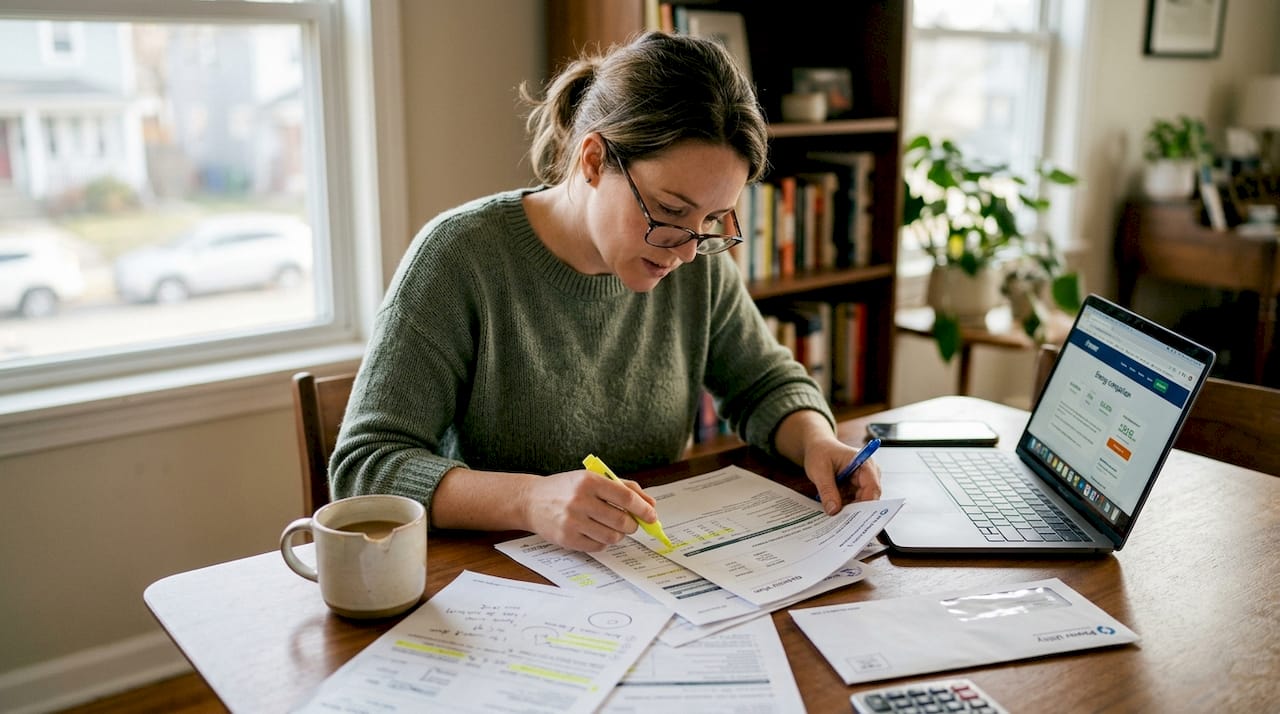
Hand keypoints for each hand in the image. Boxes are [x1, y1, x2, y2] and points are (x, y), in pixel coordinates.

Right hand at [522, 469, 657, 551]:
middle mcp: (580, 501)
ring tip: (613, 527)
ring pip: (612, 536)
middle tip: (631, 523)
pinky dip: (604, 541)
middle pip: (621, 520)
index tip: (652, 515)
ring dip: (619, 534)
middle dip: (633, 525)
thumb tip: (650, 504)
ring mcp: (572, 521)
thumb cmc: (566, 488)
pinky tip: (597, 532)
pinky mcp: (567, 539)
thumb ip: (623, 488)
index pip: (625, 497)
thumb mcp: (591, 479)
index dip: (643, 508)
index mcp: (588, 481)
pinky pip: (598, 546)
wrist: (531, 500)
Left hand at [805, 438, 882, 514]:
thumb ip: (827, 489)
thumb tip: (833, 510)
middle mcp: (869, 473)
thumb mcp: (819, 470)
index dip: (865, 503)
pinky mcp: (856, 489)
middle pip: (869, 498)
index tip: (853, 517)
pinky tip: (833, 510)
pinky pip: (853, 503)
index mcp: (865, 463)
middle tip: (840, 522)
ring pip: (861, 503)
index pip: (872, 487)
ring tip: (833, 515)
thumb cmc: (820, 452)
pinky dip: (844, 508)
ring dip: (848, 510)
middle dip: (855, 510)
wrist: (818, 447)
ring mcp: (863, 482)